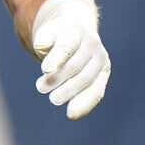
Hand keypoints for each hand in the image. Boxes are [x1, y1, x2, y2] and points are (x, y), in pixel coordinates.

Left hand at [32, 0, 110, 118]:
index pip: (66, 46)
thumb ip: (43, 40)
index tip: (45, 69)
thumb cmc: (56, 37)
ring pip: (87, 80)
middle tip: (40, 87)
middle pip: (75, 66)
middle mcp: (92, 43)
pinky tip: (71, 113)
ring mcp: (100, 58)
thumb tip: (41, 46)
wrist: (76, 34)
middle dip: (57, 79)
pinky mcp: (104, 73)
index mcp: (75, 31)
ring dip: (69, 92)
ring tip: (53, 99)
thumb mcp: (46, 34)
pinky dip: (84, 104)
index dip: (56, 57)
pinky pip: (96, 91)